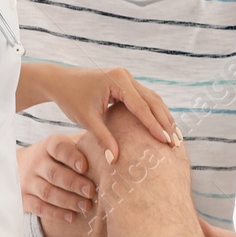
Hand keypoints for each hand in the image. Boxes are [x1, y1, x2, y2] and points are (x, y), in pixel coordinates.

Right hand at [19, 133, 92, 222]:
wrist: (21, 167)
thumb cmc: (58, 157)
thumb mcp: (69, 145)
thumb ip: (88, 146)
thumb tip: (115, 152)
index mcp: (49, 146)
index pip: (59, 148)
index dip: (71, 157)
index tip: (85, 167)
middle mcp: (36, 162)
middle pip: (54, 174)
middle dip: (74, 184)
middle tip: (92, 192)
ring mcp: (28, 181)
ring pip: (47, 192)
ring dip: (68, 201)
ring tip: (86, 206)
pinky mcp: (24, 198)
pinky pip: (39, 208)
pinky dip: (56, 214)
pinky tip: (71, 217)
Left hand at [42, 65, 179, 164]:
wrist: (59, 81)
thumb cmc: (70, 98)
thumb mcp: (86, 120)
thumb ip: (103, 138)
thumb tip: (115, 160)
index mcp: (118, 80)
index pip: (142, 107)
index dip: (155, 126)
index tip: (166, 142)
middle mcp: (126, 76)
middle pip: (153, 101)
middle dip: (166, 122)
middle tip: (176, 142)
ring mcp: (127, 78)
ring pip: (153, 99)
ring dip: (164, 118)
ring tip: (175, 137)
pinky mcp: (126, 83)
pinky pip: (146, 99)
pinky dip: (155, 113)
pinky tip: (163, 127)